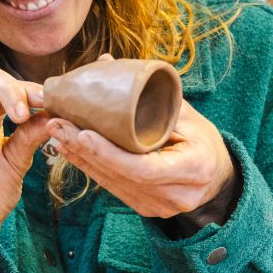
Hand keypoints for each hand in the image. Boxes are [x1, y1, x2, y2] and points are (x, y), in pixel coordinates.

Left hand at [47, 96, 233, 221]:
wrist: (215, 177)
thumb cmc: (202, 140)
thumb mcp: (188, 115)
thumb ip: (151, 94)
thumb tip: (106, 62)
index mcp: (193, 168)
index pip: (143, 167)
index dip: (109, 153)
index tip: (82, 134)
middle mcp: (176, 194)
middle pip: (121, 176)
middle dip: (84, 150)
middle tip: (57, 124)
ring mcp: (160, 207)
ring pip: (112, 184)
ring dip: (81, 159)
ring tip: (58, 134)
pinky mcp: (146, 210)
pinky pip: (113, 189)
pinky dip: (91, 168)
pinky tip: (71, 151)